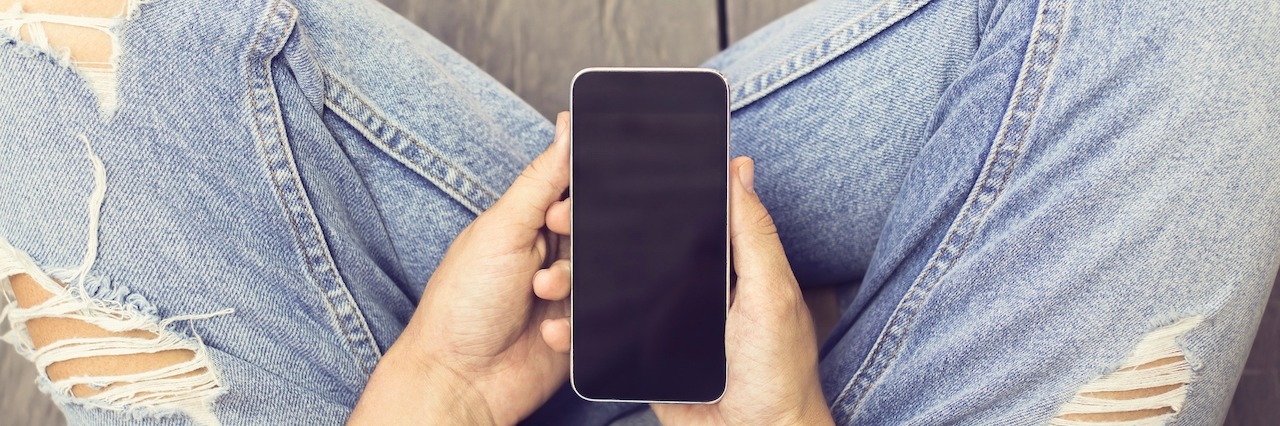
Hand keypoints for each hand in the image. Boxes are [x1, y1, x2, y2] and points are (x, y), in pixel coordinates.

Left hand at [350, 113, 573, 424]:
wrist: (457, 381)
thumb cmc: (462, 304)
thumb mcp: (501, 230)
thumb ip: (541, 179)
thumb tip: (566, 124)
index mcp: (530, 221)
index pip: (576, 189)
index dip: (581, 194)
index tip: (564, 211)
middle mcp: (552, 254)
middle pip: (598, 230)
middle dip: (581, 245)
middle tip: (549, 259)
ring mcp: (568, 294)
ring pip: (605, 274)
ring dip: (573, 285)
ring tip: (541, 295)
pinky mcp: (581, 332)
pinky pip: (604, 318)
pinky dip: (577, 326)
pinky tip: (548, 333)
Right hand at [537, 157, 833, 424]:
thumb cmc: (779, 372)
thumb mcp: (770, 293)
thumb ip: (753, 234)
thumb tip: (741, 170)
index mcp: (725, 265)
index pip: (683, 217)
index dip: (647, 195)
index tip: (605, 172)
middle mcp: (692, 291)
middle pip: (638, 252)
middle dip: (595, 237)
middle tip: (559, 218)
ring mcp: (665, 325)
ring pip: (614, 294)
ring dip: (578, 284)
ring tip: (550, 279)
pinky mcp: (645, 360)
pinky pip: (607, 342)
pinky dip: (579, 335)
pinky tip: (560, 329)